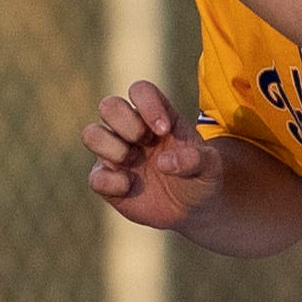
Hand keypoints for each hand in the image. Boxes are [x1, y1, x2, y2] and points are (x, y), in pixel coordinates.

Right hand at [82, 77, 223, 230]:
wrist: (193, 210)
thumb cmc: (200, 177)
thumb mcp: (210, 167)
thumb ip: (196, 159)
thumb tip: (165, 162)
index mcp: (157, 116)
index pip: (140, 90)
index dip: (147, 104)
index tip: (165, 130)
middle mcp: (131, 130)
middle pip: (108, 105)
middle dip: (126, 124)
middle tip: (146, 142)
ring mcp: (116, 154)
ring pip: (91, 134)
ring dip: (112, 148)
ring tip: (134, 161)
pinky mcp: (107, 181)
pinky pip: (95, 177)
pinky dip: (111, 182)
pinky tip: (130, 187)